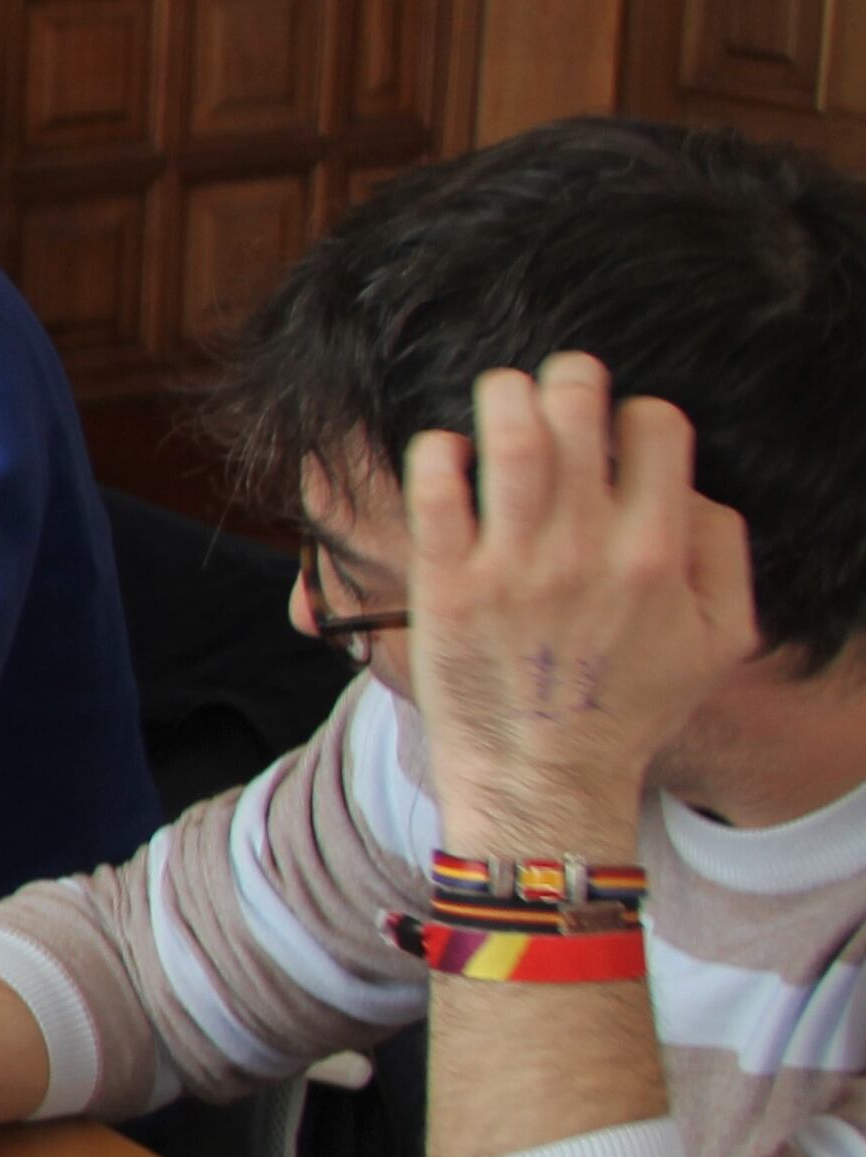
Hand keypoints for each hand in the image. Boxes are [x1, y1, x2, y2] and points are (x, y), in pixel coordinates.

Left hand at [401, 354, 759, 853]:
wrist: (544, 778)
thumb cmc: (629, 706)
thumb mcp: (720, 636)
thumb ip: (723, 550)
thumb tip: (692, 483)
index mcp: (656, 554)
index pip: (655, 428)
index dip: (635, 413)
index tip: (615, 433)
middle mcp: (586, 551)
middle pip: (577, 413)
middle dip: (566, 377)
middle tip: (554, 384)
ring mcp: (512, 565)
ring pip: (507, 435)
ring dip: (503, 395)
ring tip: (502, 397)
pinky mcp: (448, 584)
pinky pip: (433, 487)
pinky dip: (439, 450)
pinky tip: (449, 454)